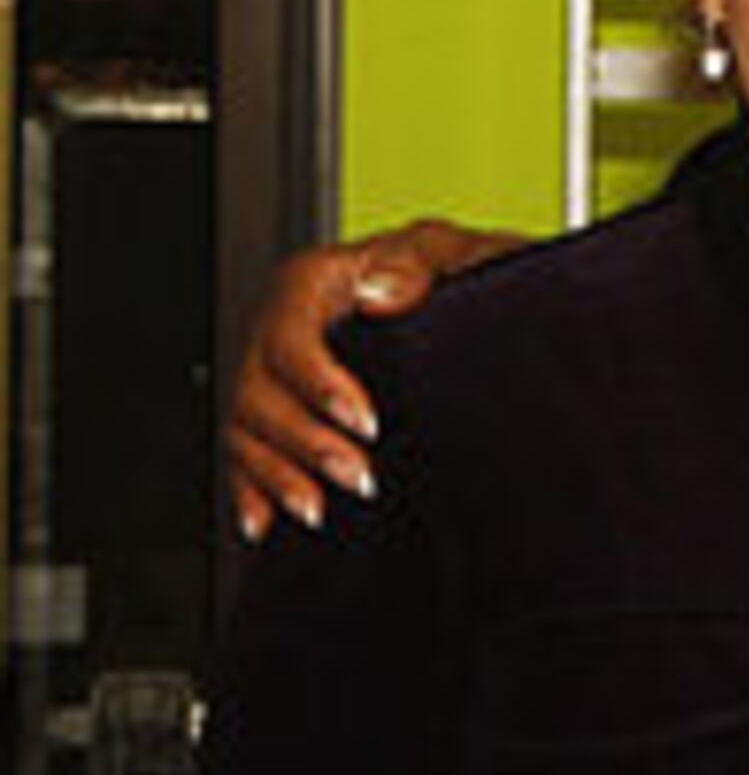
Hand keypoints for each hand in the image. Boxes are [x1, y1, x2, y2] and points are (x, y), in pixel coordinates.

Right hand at [224, 221, 514, 538]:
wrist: (476, 300)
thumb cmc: (461, 272)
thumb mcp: (455, 252)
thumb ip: (419, 263)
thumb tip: (379, 291)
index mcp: (316, 283)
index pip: (290, 336)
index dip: (318, 383)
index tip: (365, 421)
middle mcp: (285, 326)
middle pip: (259, 389)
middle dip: (304, 442)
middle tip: (360, 477)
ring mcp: (277, 371)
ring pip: (246, 427)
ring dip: (277, 474)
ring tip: (318, 510)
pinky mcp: (283, 408)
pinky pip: (246, 451)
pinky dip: (251, 489)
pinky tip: (264, 521)